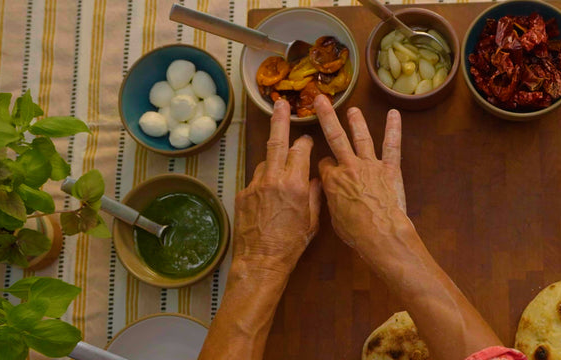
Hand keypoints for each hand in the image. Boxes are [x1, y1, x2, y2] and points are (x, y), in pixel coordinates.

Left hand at [233, 100, 321, 270]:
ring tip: (280, 171)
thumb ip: (316, 195)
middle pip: (277, 142)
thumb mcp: (313, 220)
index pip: (300, 150)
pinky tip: (268, 196)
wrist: (261, 260)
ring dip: (273, 160)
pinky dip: (263, 181)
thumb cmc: (291, 244)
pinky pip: (256, 180)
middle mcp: (274, 179)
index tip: (307, 139)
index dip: (305, 142)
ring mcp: (255, 185)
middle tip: (280, 104)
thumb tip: (317, 179)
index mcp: (296, 184)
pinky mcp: (243, 194)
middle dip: (280, 121)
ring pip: (265, 161)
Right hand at [313, 95, 410, 255]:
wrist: (381, 234)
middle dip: (326, 117)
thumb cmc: (356, 232)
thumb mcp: (334, 218)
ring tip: (353, 109)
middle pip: (335, 138)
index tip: (328, 168)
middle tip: (321, 100)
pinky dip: (394, 129)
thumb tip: (333, 194)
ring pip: (362, 138)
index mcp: (332, 180)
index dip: (326, 166)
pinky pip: (392, 146)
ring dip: (357, 122)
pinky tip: (394, 114)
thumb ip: (333, 200)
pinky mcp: (390, 169)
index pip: (325, 164)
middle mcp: (349, 167)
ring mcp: (370, 165)